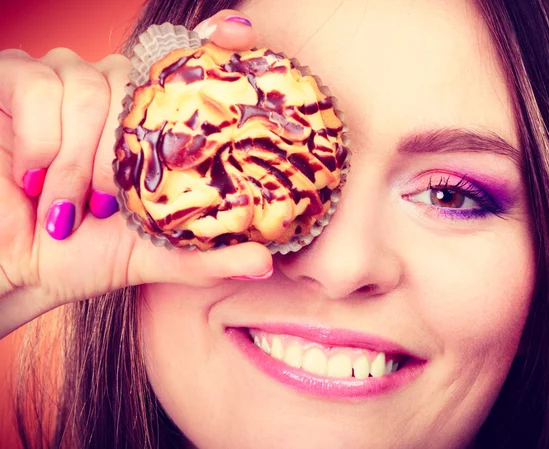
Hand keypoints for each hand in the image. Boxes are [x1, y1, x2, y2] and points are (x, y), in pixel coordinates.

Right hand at [0, 11, 271, 337]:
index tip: (236, 33)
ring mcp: (59, 84)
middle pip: (131, 79)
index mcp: (144, 124)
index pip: (180, 64)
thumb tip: (266, 263)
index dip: (211, 39)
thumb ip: (206, 259)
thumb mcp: (151, 256)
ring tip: (67, 204)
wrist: (16, 269)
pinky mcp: (9, 84)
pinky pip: (33, 82)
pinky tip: (34, 180)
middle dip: (117, 153)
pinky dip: (41, 138)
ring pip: (85, 82)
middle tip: (104, 204)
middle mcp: (107, 94)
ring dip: (76, 158)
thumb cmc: (81, 257)